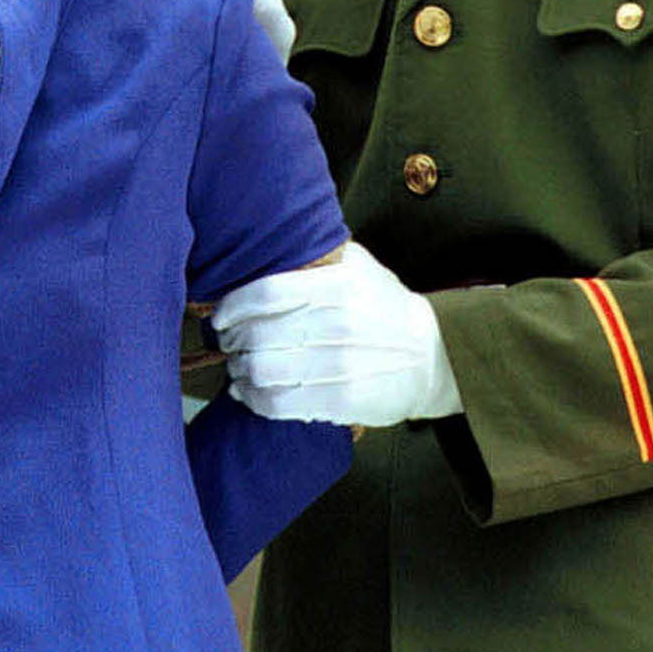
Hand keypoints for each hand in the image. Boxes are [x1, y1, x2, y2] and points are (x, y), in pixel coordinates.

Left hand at [210, 243, 462, 426]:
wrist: (432, 355)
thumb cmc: (385, 306)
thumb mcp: (358, 266)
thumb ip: (317, 256)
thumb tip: (266, 247)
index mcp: (338, 285)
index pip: (265, 292)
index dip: (232, 306)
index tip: (220, 316)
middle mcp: (337, 324)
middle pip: (257, 335)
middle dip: (232, 342)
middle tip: (228, 344)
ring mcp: (339, 365)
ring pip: (262, 371)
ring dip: (239, 371)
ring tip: (237, 367)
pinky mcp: (342, 401)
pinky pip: (279, 404)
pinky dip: (253, 399)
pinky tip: (247, 392)